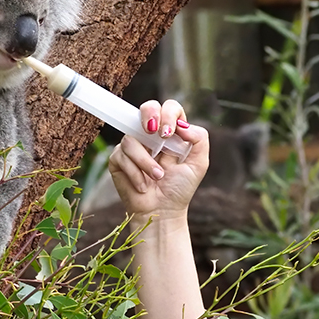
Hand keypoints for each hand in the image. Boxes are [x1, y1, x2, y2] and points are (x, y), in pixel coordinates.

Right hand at [108, 100, 208, 220]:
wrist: (162, 211)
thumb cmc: (179, 189)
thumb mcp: (198, 163)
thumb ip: (200, 138)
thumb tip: (183, 124)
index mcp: (171, 133)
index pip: (169, 108)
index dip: (168, 114)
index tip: (169, 133)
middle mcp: (151, 136)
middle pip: (147, 107)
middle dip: (150, 116)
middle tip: (157, 134)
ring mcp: (133, 146)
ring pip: (132, 139)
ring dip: (146, 162)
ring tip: (156, 177)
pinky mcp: (118, 159)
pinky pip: (122, 156)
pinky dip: (135, 173)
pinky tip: (143, 185)